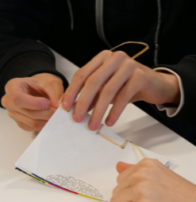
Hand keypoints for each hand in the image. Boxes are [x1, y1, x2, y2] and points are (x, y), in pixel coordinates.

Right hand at [1, 73, 63, 130]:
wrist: (38, 89)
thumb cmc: (41, 83)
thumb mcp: (50, 82)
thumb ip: (55, 93)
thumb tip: (58, 107)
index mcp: (12, 87)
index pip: (17, 98)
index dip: (33, 103)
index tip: (47, 104)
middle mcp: (8, 101)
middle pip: (26, 112)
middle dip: (45, 113)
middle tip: (58, 111)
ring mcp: (13, 114)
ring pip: (31, 122)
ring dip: (47, 120)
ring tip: (57, 115)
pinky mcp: (20, 123)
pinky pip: (33, 128)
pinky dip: (45, 125)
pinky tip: (50, 119)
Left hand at [62, 50, 180, 129]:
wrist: (156, 85)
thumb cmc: (126, 85)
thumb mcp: (105, 88)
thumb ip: (90, 94)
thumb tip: (72, 108)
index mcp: (102, 58)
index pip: (82, 74)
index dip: (72, 91)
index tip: (65, 107)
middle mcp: (115, 58)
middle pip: (93, 82)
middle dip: (83, 102)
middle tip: (77, 119)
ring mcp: (129, 65)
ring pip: (108, 91)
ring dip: (98, 111)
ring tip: (92, 125)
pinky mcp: (141, 76)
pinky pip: (123, 96)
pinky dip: (115, 111)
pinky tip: (109, 121)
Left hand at [110, 159, 195, 201]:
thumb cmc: (186, 200)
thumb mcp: (161, 177)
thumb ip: (137, 172)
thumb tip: (118, 166)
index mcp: (146, 165)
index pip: (121, 179)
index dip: (134, 191)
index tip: (153, 194)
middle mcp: (142, 174)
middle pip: (117, 192)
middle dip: (131, 201)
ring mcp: (140, 190)